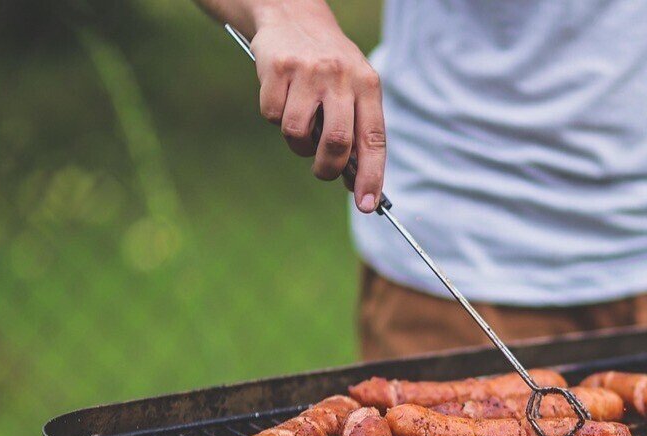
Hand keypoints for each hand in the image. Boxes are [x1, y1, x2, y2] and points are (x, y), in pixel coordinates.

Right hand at [250, 2, 385, 211]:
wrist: (293, 15)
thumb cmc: (329, 65)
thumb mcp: (353, 86)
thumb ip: (357, 128)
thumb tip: (355, 181)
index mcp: (368, 85)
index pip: (374, 139)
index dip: (371, 176)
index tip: (367, 205)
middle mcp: (341, 77)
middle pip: (337, 143)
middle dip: (328, 168)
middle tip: (322, 171)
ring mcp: (308, 72)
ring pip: (298, 133)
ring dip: (297, 143)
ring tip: (301, 124)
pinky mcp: (277, 68)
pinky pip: (272, 115)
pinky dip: (274, 116)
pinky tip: (282, 96)